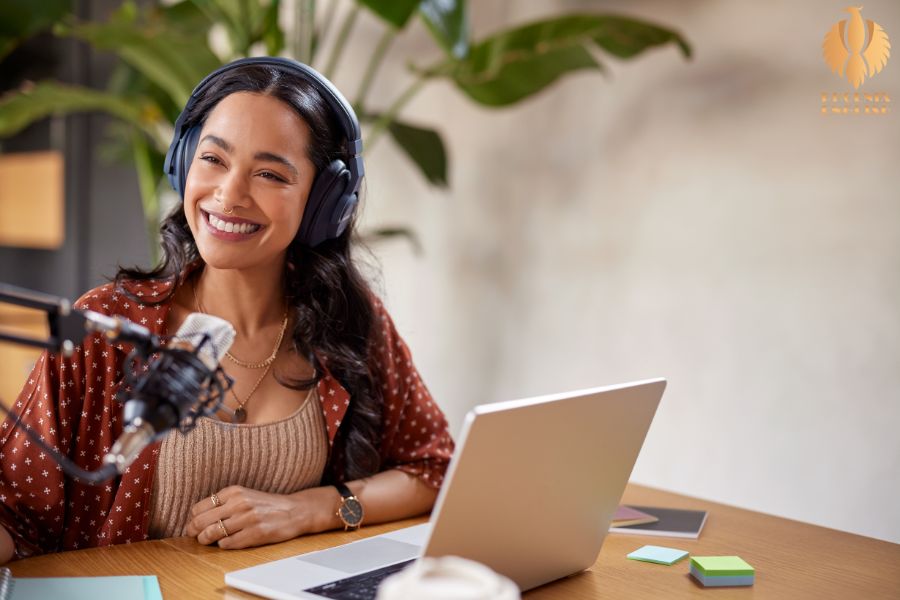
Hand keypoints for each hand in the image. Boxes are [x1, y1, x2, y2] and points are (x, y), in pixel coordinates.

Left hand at [185, 485, 335, 548]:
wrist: (295, 511)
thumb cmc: (267, 505)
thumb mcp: (244, 495)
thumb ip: (223, 503)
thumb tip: (196, 517)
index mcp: (234, 492)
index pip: (199, 507)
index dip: (193, 518)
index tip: (194, 524)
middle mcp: (239, 503)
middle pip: (201, 521)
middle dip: (193, 531)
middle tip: (195, 535)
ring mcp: (247, 519)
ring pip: (211, 534)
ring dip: (205, 540)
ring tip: (208, 540)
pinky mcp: (255, 534)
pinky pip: (227, 544)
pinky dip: (223, 545)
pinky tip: (228, 542)